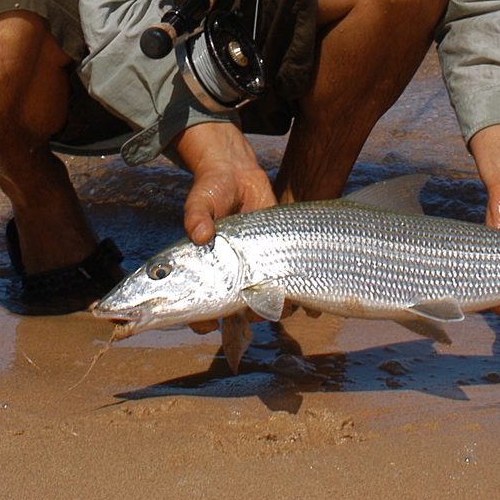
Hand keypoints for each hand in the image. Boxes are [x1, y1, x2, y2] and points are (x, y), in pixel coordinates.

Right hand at [171, 119, 276, 334]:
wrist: (237, 175)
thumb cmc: (211, 191)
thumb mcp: (200, 201)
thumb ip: (197, 217)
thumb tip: (200, 234)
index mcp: (204, 270)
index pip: (198, 307)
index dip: (201, 320)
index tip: (208, 324)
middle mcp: (227, 276)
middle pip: (233, 312)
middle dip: (243, 317)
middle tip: (251, 309)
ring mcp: (251, 270)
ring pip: (260, 304)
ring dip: (270, 309)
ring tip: (279, 301)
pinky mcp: (273, 258)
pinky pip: (283, 285)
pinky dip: (293, 296)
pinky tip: (302, 299)